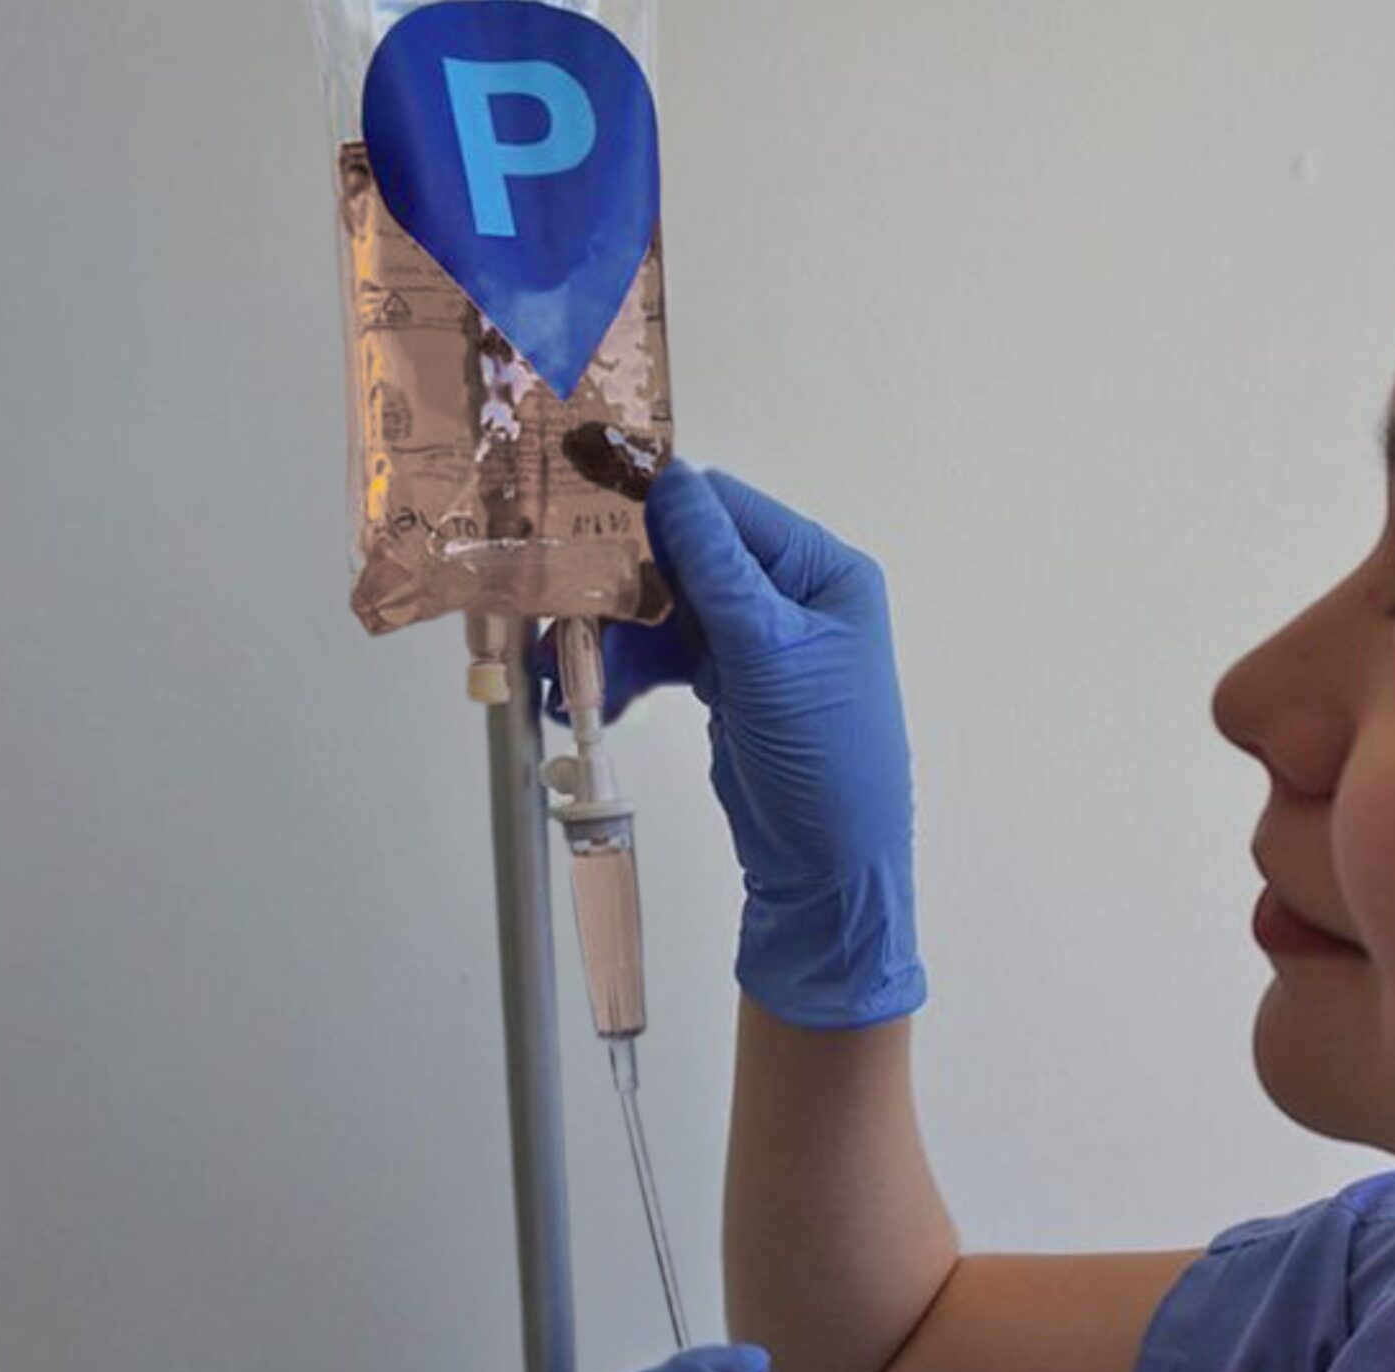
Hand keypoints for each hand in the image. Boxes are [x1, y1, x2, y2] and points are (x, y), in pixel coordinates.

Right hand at [533, 459, 925, 1029]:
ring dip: (615, 638)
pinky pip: (667, 654)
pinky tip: (592, 699)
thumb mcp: (765, 651)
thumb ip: (714, 563)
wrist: (829, 869)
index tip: (587, 526)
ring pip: (669, 610)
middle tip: (564, 617)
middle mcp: (794, 595)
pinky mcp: (730, 681)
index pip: (728, 510)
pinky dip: (629, 671)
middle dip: (625, 590)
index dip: (659, 514)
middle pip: (688, 558)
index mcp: (823, 571)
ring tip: (565, 675)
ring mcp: (758, 639)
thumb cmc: (825, 759)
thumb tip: (672, 480)